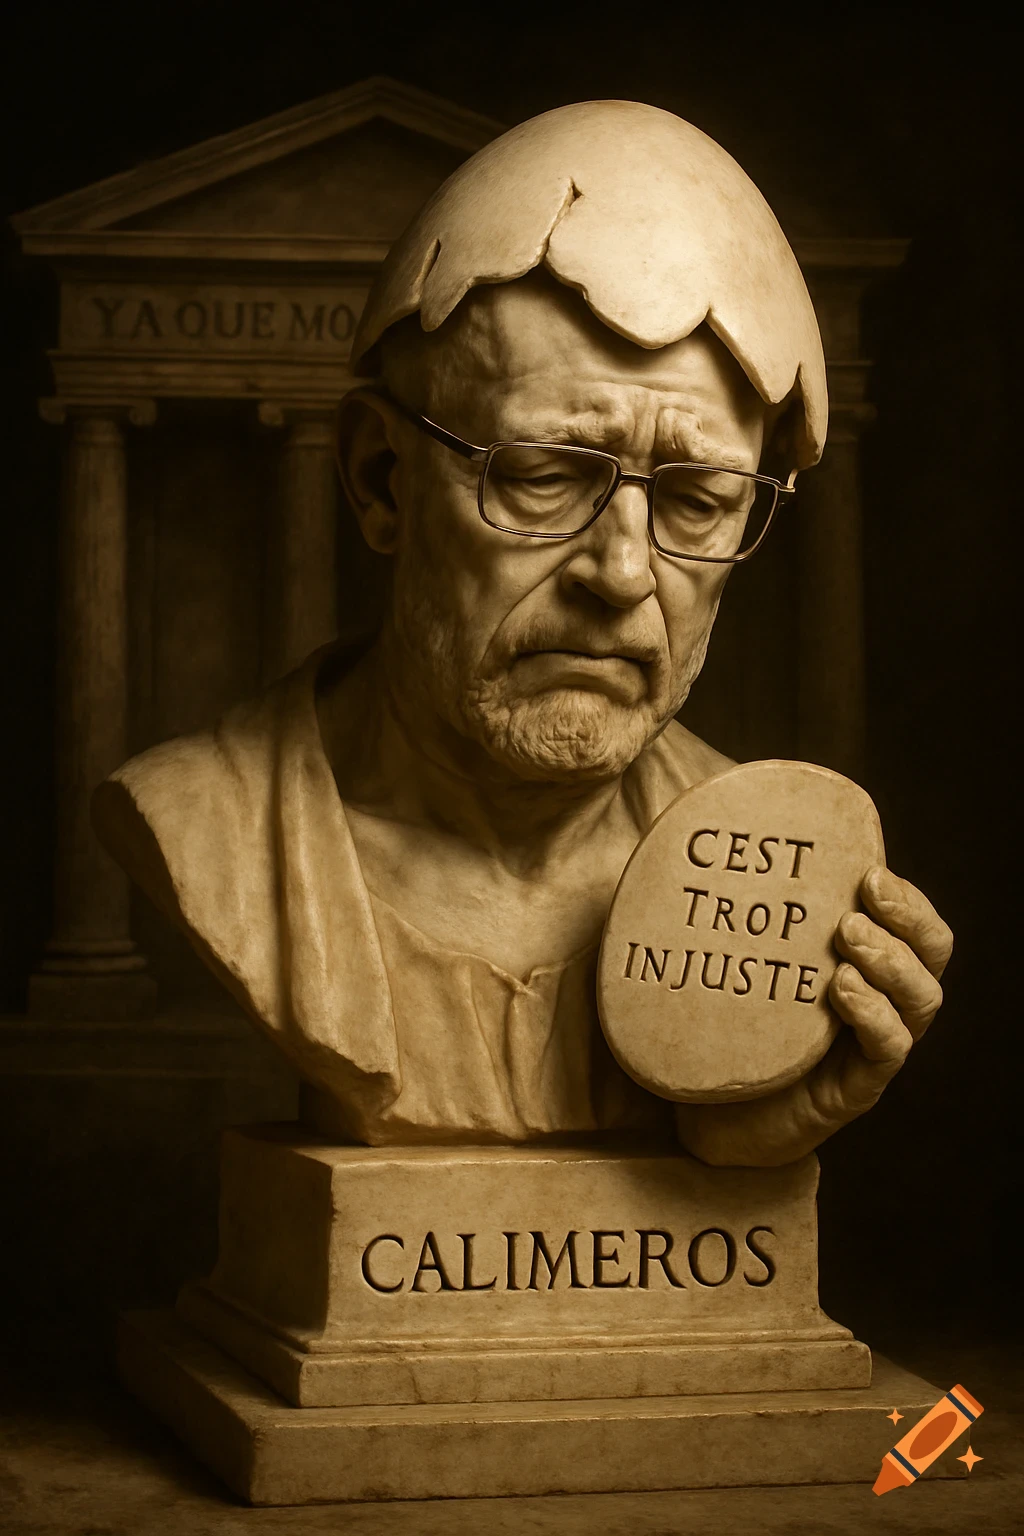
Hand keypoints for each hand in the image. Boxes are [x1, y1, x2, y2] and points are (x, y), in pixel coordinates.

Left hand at [675, 868, 952, 1166]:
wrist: (712, 1119)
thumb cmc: (727, 1032)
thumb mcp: (742, 966)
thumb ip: (746, 918)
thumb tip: (710, 847)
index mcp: (864, 970)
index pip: (914, 929)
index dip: (906, 899)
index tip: (869, 871)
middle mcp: (880, 1006)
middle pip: (931, 958)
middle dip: (908, 921)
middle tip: (860, 901)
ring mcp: (870, 1049)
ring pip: (921, 1001)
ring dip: (891, 962)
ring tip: (847, 938)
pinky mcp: (854, 1089)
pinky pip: (889, 1049)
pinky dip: (873, 1015)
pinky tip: (841, 990)